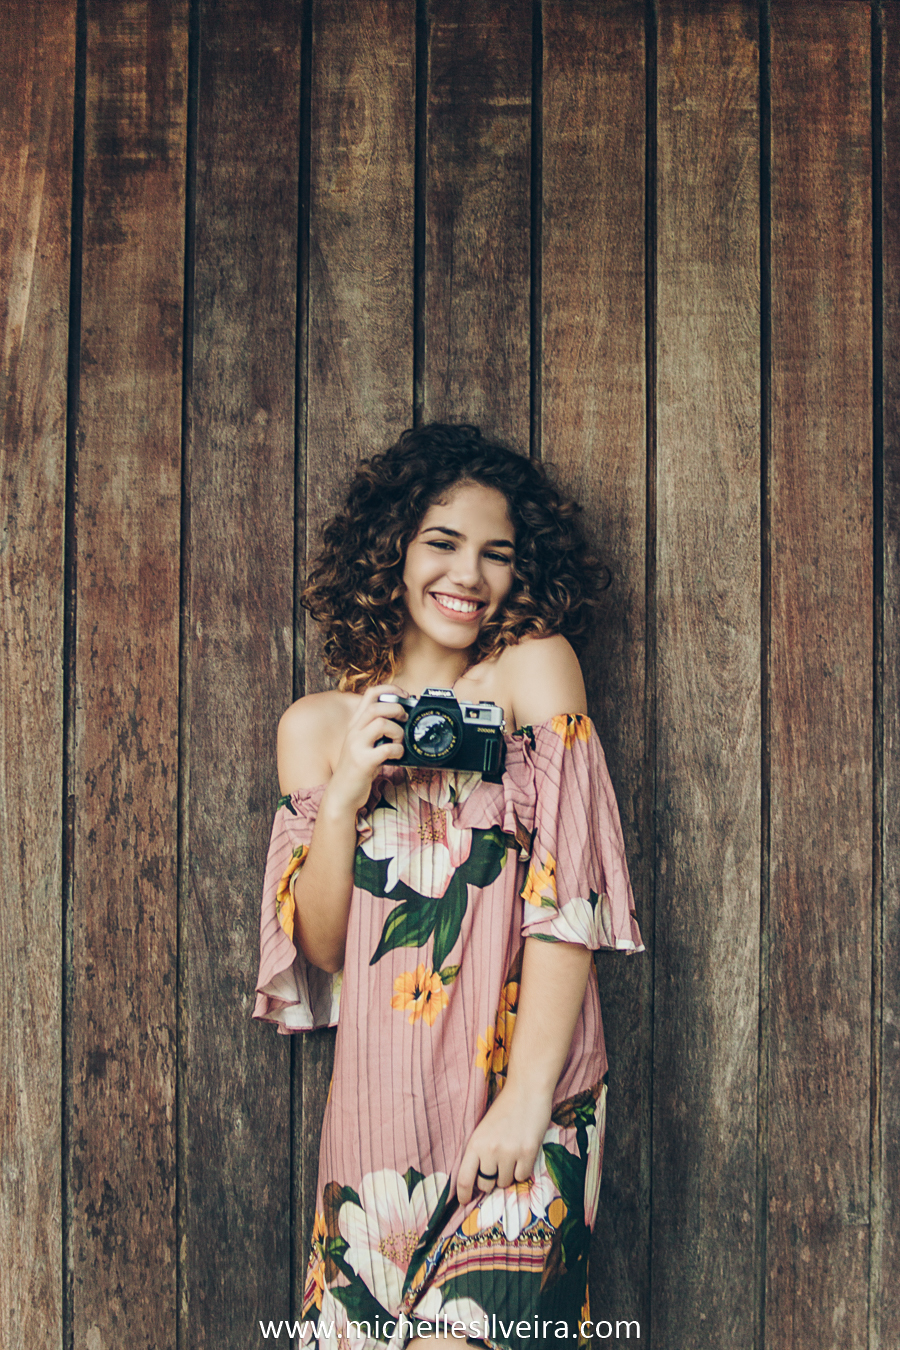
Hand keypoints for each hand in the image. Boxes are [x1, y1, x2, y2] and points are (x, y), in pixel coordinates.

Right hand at [324, 684, 408, 813]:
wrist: (341, 794)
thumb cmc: (357, 769)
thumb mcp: (363, 744)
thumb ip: (376, 732)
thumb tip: (402, 720)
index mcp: (355, 724)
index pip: (370, 694)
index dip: (390, 689)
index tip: (404, 695)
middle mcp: (353, 731)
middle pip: (376, 706)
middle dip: (396, 709)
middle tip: (404, 720)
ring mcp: (356, 746)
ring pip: (381, 723)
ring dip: (398, 731)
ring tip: (399, 741)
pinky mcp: (363, 762)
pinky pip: (386, 748)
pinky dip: (398, 750)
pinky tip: (397, 756)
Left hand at [456, 1079, 553, 1205]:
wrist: (527, 1090)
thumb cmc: (504, 1108)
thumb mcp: (484, 1129)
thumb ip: (480, 1152)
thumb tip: (479, 1180)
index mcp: (475, 1143)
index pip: (464, 1178)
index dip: (463, 1194)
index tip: (464, 1201)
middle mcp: (490, 1150)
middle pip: (486, 1184)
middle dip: (490, 1180)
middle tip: (497, 1166)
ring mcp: (510, 1153)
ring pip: (505, 1182)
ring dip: (507, 1174)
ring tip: (511, 1154)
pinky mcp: (528, 1153)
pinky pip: (522, 1176)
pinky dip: (522, 1170)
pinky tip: (523, 1153)